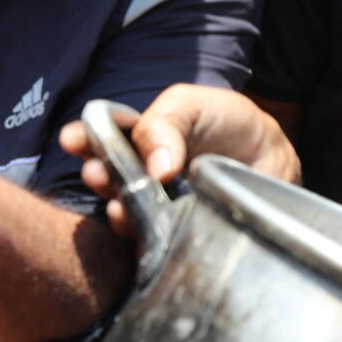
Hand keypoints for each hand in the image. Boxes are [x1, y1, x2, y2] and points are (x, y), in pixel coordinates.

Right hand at [58, 84, 301, 235]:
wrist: (271, 157)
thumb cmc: (227, 123)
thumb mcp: (191, 106)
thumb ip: (165, 126)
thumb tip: (156, 170)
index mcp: (138, 138)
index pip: (103, 138)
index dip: (83, 138)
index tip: (71, 140)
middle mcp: (140, 171)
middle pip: (107, 175)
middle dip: (96, 174)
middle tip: (95, 172)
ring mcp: (155, 203)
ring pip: (124, 207)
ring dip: (115, 205)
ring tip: (116, 201)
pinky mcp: (173, 231)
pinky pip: (149, 235)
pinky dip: (140, 231)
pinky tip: (135, 221)